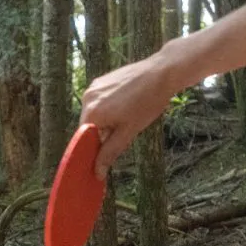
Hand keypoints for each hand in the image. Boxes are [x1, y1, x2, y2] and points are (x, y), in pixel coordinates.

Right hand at [80, 47, 179, 178]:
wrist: (161, 73)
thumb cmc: (147, 103)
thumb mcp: (128, 132)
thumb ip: (110, 153)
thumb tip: (97, 172)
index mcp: (92, 113)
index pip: (84, 141)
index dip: (95, 150)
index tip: (107, 153)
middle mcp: (87, 98)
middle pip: (89, 126)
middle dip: (103, 134)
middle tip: (123, 132)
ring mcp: (93, 87)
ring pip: (95, 113)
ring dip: (106, 120)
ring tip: (127, 115)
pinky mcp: (101, 80)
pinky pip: (99, 101)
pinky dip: (108, 108)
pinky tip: (126, 104)